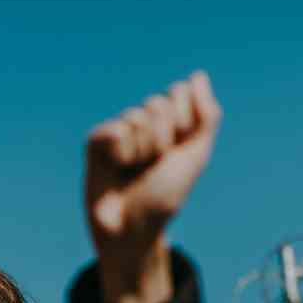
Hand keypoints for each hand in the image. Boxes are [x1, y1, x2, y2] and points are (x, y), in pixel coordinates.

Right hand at [85, 71, 220, 302]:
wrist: (132, 227)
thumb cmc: (164, 196)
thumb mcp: (195, 156)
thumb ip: (206, 116)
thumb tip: (198, 75)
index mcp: (170, 125)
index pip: (179, 92)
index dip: (184, 123)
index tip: (179, 149)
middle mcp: (144, 125)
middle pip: (158, 104)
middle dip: (163, 139)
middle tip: (153, 166)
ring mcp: (120, 132)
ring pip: (137, 118)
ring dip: (142, 151)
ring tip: (134, 171)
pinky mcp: (96, 141)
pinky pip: (114, 130)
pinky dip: (121, 152)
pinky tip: (115, 168)